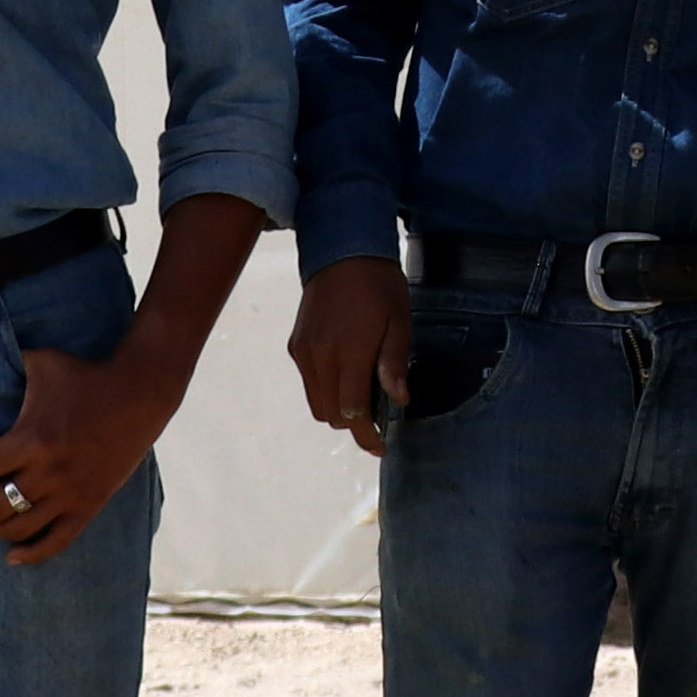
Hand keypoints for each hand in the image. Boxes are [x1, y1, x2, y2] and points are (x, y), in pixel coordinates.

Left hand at [0, 333, 193, 568]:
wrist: (140, 394)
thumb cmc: (86, 374)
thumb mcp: (43, 362)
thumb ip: (8, 362)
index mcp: (31, 439)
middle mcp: (48, 472)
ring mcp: (70, 493)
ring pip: (19, 529)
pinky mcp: (89, 505)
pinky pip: (57, 542)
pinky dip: (31, 554)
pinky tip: (11, 556)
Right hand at [286, 257, 409, 457]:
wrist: (343, 251)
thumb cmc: (379, 285)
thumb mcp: (399, 321)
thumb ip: (394, 362)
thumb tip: (400, 400)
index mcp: (349, 351)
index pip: (352, 412)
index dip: (367, 436)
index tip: (381, 446)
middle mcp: (320, 355)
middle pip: (332, 415)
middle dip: (355, 425)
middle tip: (379, 417)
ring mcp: (304, 351)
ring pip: (317, 404)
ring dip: (338, 410)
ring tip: (363, 395)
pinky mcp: (296, 345)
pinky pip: (309, 383)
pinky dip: (326, 390)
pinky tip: (346, 373)